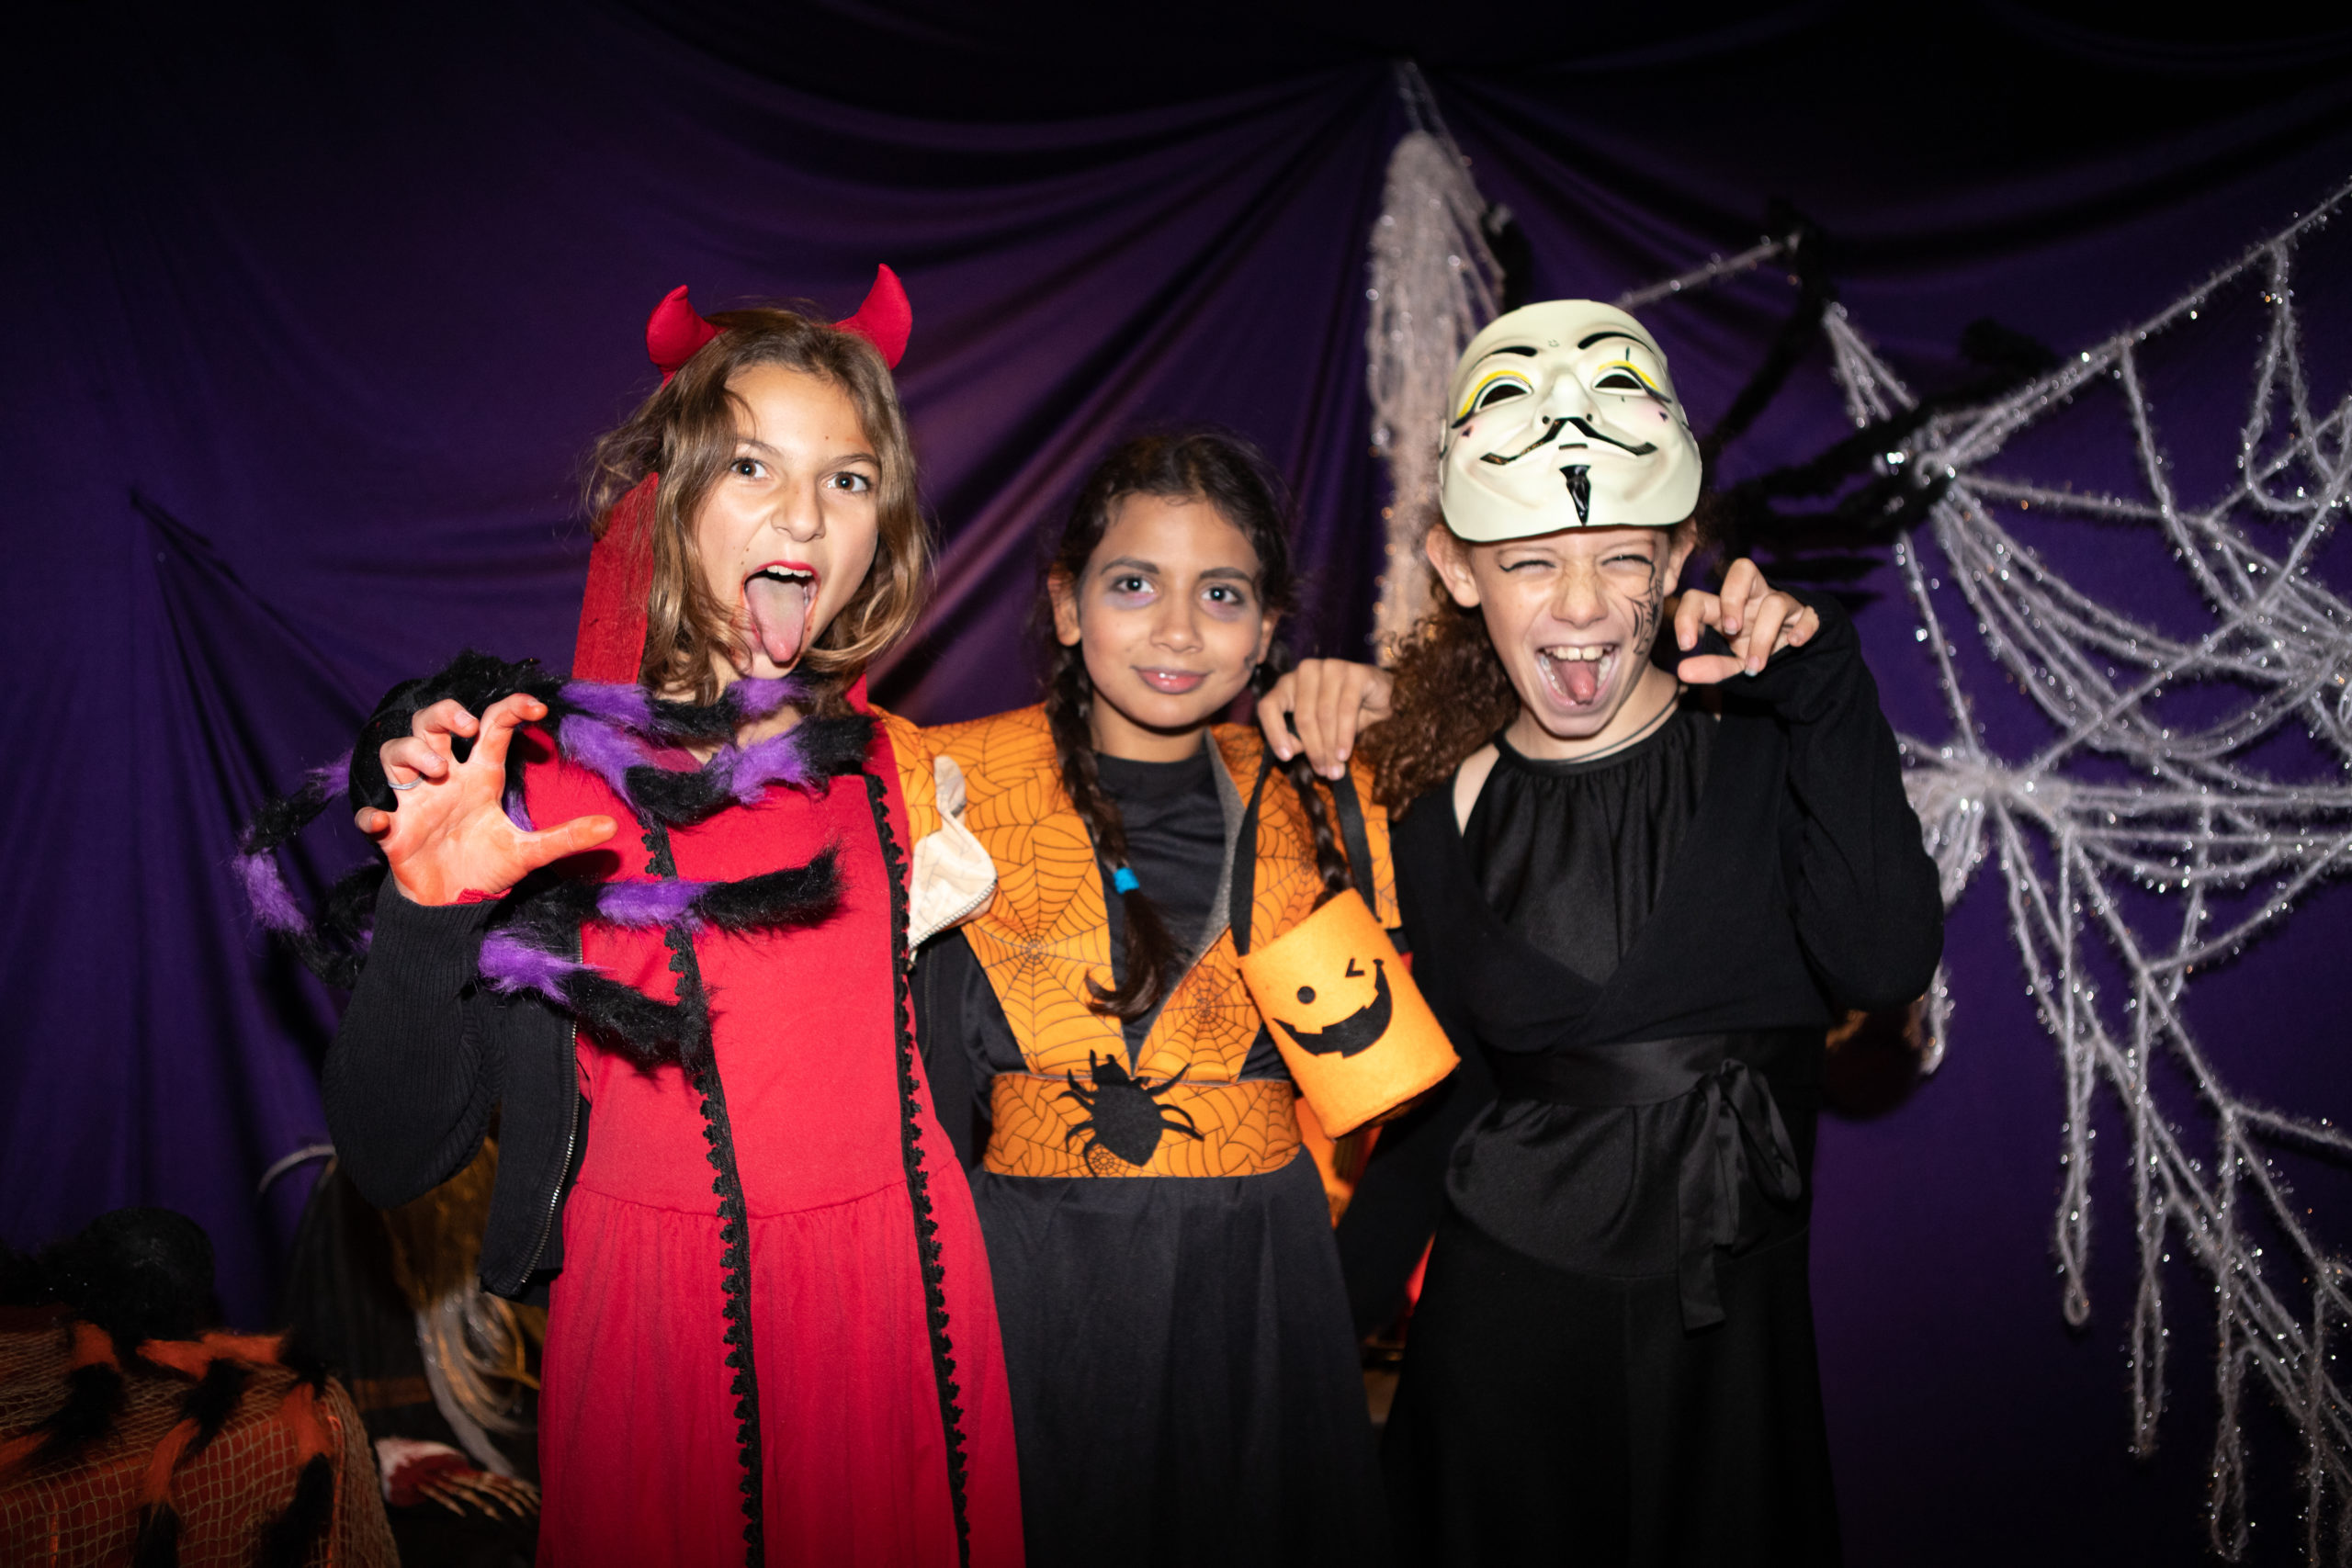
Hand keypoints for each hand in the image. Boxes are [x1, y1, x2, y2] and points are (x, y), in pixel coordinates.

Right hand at [355, 693, 615, 905]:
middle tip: (464, 728)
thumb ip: (566, 837)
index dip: (511, 708)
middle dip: (443, 714)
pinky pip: (370, 813)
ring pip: (395, 753)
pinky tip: (383, 822)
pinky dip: (372, 815)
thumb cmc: (487, 868)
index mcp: (480, 775)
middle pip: (431, 724)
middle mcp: (445, 779)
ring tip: (437, 771)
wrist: (453, 905)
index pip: (491, 726)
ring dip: (411, 754)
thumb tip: (612, 827)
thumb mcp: (531, 852)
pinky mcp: (393, 830)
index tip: (537, 709)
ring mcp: (414, 801)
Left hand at [1259, 660, 1394, 779]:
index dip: (1273, 733)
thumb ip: (1300, 739)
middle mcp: (1306, 671)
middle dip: (1313, 749)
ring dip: (1330, 747)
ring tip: (1335, 769)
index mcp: (1288, 683)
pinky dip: (1344, 736)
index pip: (1269, 705)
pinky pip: (1345, 709)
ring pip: (1324, 715)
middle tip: (1324, 772)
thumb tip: (1289, 752)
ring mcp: (1330, 667)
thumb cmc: (1345, 715)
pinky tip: (1344, 754)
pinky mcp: (1355, 671)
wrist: (1383, 699)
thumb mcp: (1318, 731)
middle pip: (1302, 716)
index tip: (1285, 757)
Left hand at [1671, 557, 1819, 683]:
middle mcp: (1754, 600)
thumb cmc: (1756, 659)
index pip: (1699, 598)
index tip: (1686, 645)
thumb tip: (1682, 672)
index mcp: (1726, 610)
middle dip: (1733, 598)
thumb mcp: (1732, 668)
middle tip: (1730, 630)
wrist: (1797, 667)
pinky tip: (1795, 644)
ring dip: (1763, 637)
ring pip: (1776, 602)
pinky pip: (1809, 614)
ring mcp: (1783, 605)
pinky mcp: (1809, 616)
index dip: (1687, 616)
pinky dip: (1803, 628)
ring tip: (1755, 667)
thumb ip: (1711, 668)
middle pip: (1743, 569)